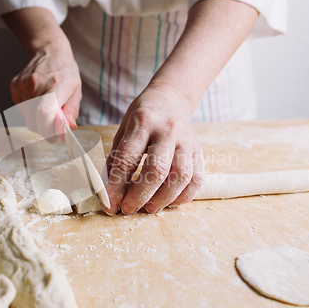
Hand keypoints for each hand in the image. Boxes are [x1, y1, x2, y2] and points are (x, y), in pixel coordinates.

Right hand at [10, 43, 81, 134]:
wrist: (49, 51)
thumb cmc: (65, 72)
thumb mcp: (76, 91)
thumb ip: (71, 112)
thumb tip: (67, 129)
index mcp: (56, 85)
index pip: (44, 112)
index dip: (48, 129)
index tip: (54, 137)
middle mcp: (36, 84)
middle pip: (34, 119)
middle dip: (44, 130)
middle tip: (53, 130)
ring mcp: (23, 84)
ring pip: (27, 117)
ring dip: (37, 120)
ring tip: (46, 108)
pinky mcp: (14, 86)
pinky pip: (21, 109)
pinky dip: (30, 111)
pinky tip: (37, 100)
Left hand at [104, 83, 204, 214]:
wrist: (171, 98)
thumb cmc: (143, 117)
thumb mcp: (123, 129)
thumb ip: (116, 158)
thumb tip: (109, 192)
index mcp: (143, 122)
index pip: (127, 159)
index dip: (117, 186)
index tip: (110, 204)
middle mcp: (167, 130)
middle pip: (157, 170)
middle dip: (140, 195)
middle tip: (128, 209)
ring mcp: (187, 141)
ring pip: (181, 176)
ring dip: (163, 199)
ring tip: (149, 208)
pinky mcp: (199, 150)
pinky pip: (197, 179)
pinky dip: (184, 196)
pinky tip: (170, 202)